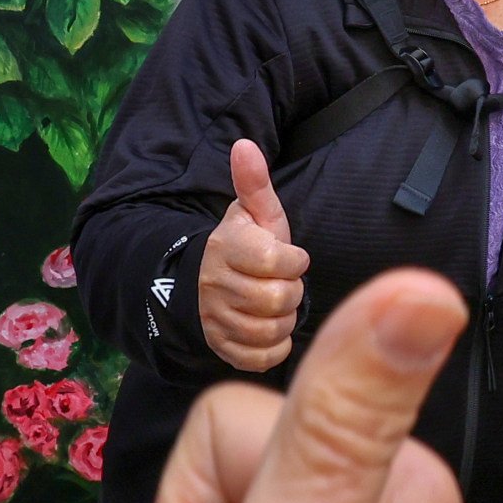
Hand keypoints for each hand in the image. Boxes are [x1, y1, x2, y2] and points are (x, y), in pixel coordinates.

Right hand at [195, 138, 311, 373]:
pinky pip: (262, 357)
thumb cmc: (247, 246)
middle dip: (291, 291)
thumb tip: (244, 144)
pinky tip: (271, 328)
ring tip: (278, 305)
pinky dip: (275, 346)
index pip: (276, 261)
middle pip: (277, 300)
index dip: (294, 261)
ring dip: (285, 319)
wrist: (208, 285)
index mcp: (226, 248)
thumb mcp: (255, 213)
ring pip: (271, 330)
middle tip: (284, 283)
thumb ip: (254, 182)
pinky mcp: (222, 348)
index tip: (291, 256)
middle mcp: (214, 285)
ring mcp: (215, 320)